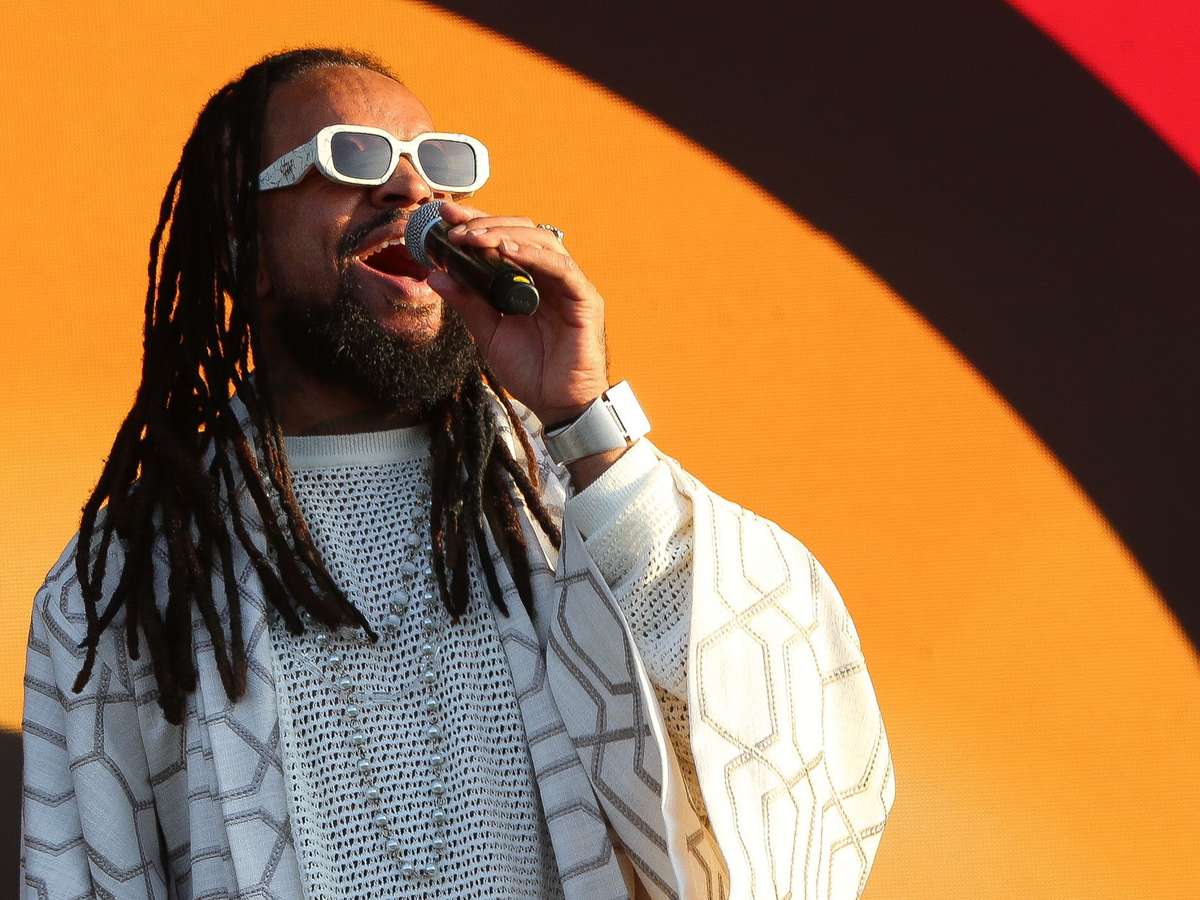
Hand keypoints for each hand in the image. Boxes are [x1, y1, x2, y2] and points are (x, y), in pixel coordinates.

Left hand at [427, 200, 609, 425]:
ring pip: (541, 241)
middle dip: (486, 223)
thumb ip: (467, 303)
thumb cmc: (531, 371)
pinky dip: (533, 255)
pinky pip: (561, 268)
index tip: (445, 217)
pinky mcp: (584, 299)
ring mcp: (569, 286)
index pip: (504, 240)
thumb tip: (436, 275)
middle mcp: (551, 277)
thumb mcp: (488, 333)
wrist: (558, 405)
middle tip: (454, 227)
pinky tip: (506, 252)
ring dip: (504, 234)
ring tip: (473, 238)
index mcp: (529, 281)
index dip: (477, 223)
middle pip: (522, 232)